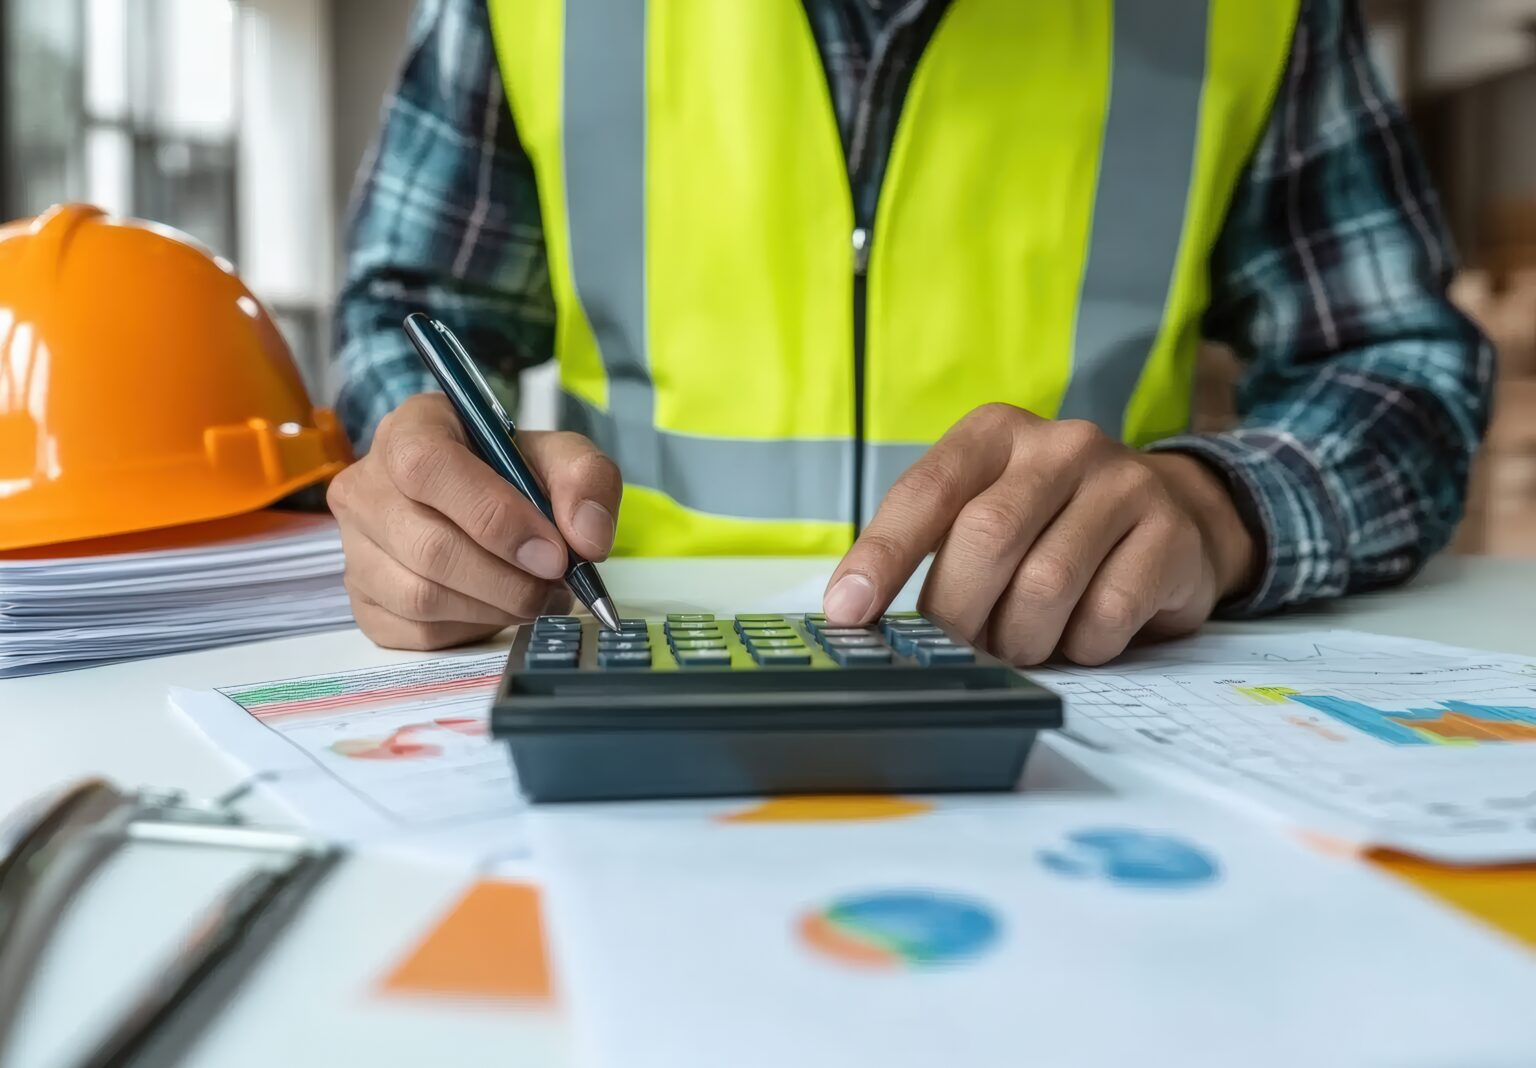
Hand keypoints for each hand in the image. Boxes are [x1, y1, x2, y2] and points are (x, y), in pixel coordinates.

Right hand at [327, 393, 620, 649]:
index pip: (428, 466)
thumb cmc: (514, 474)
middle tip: (557, 585)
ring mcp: (356, 548)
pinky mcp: (363, 602)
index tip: (552, 553)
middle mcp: (367, 486)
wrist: (486, 505)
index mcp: (409, 430)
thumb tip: (587, 539)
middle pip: (429, 546)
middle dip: (510, 580)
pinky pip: (418, 632)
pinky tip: (498, 606)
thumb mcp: (561, 457)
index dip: (494, 516)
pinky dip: (472, 628)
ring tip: (536, 595)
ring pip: (422, 597)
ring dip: (497, 607)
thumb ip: (585, 481)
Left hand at [823, 404, 1257, 665]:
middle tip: (957, 650)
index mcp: (994, 435)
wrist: (1174, 515)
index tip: (848, 612)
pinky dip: (1082, 646)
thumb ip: (931, 549)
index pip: (925, 493)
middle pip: (986, 539)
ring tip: (1022, 643)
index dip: (882, 557)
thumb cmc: (1050, 526)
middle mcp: (1060, 445)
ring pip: (1045, 586)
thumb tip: (859, 615)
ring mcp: (1122, 483)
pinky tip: (1082, 636)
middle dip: (958, 614)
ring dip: (1021, 639)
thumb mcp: (985, 512)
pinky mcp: (1171, 533)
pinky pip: (1107, 615)